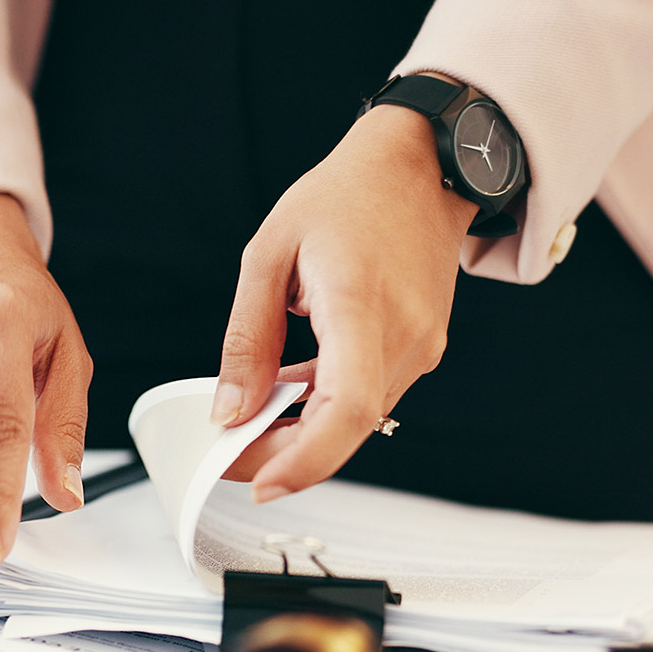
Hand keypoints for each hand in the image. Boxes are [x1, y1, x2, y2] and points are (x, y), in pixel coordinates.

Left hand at [214, 103, 478, 497]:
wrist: (420, 168)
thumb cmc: (346, 196)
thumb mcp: (269, 254)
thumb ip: (247, 339)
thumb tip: (230, 409)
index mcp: (361, 301)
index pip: (347, 406)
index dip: (306, 459)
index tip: (261, 483)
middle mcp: (404, 332)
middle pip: (347, 427)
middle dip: (285, 455)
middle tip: (230, 457)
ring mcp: (421, 344)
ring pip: (358, 419)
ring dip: (303, 432)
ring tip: (251, 422)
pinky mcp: (422, 348)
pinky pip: (370, 395)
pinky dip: (326, 406)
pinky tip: (289, 392)